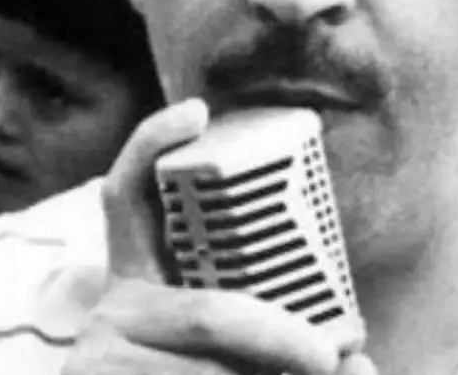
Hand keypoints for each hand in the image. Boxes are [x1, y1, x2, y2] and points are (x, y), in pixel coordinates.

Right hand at [62, 99, 372, 374]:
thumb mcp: (232, 352)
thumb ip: (281, 335)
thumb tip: (360, 359)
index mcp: (137, 284)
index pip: (127, 198)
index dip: (152, 145)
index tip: (198, 109)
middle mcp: (108, 313)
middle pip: (208, 313)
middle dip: (283, 340)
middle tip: (333, 357)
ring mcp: (96, 360)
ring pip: (211, 372)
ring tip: (320, 373)